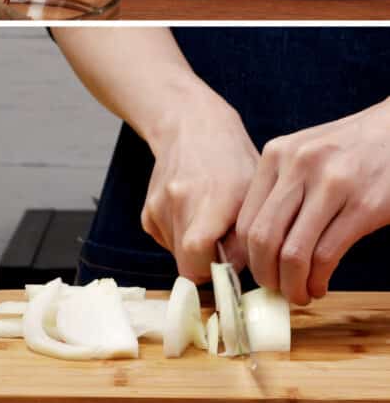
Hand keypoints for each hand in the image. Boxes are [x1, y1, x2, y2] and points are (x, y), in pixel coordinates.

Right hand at [144, 89, 258, 281]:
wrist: (190, 127)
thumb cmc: (231, 159)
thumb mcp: (255, 191)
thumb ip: (248, 235)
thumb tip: (239, 275)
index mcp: (214, 197)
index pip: (198, 255)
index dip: (215, 273)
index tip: (231, 272)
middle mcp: (180, 201)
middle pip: (187, 263)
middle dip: (208, 265)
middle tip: (227, 248)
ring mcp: (159, 206)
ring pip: (178, 255)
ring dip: (195, 251)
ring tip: (210, 222)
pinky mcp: (147, 212)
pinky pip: (167, 242)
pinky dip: (181, 239)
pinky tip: (193, 214)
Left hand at [237, 101, 389, 305]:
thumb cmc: (348, 150)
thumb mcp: (303, 155)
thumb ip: (279, 188)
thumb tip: (256, 244)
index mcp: (275, 155)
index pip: (244, 219)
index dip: (246, 256)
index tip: (256, 273)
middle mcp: (297, 167)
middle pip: (262, 238)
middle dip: (265, 275)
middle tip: (275, 291)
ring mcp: (330, 185)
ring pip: (293, 252)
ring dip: (292, 284)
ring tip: (299, 294)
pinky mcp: (363, 206)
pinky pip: (327, 255)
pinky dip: (319, 280)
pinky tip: (320, 285)